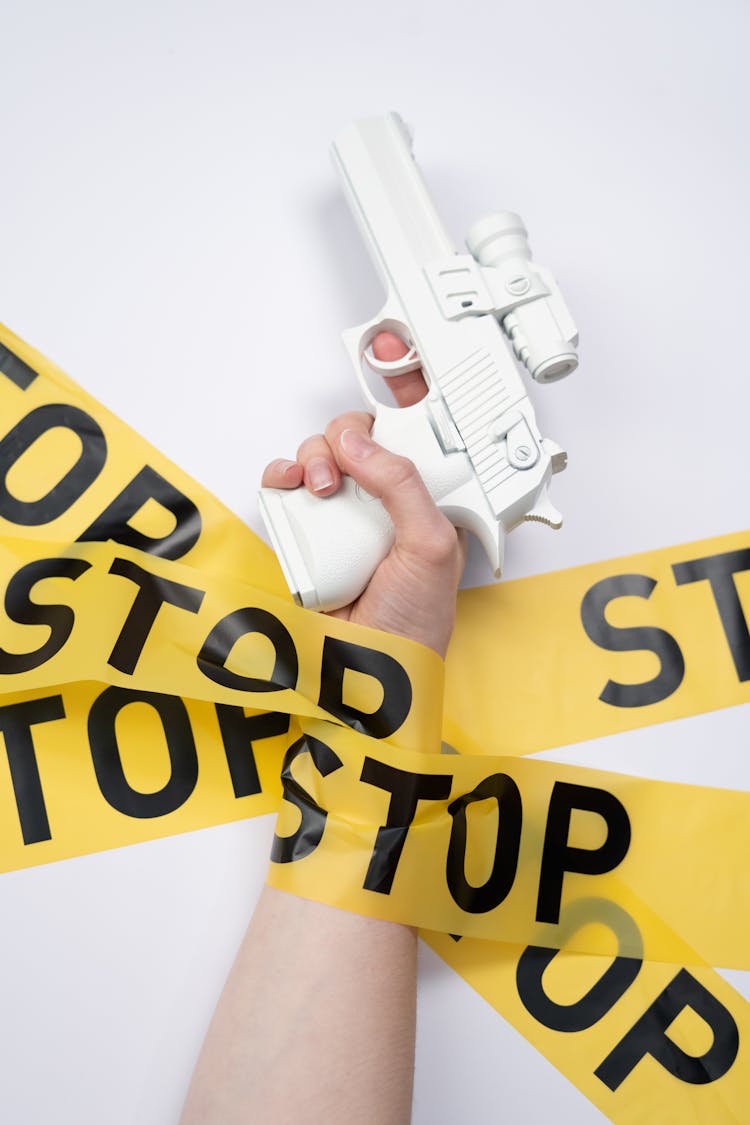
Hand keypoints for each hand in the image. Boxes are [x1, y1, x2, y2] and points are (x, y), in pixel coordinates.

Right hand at [261, 333, 465, 657]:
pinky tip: (292, 485)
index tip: (390, 348)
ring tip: (322, 487)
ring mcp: (344, 512)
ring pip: (322, 451)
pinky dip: (282, 474)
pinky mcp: (307, 528)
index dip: (406, 384)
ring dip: (316, 455)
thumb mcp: (430, 545)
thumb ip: (402, 486)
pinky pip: (287, 483)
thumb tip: (363, 445)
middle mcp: (384, 497)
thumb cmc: (415, 622)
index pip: (419, 426)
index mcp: (427, 496)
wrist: (368, 673)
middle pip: (361, 431)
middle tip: (348, 462)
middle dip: (350, 433)